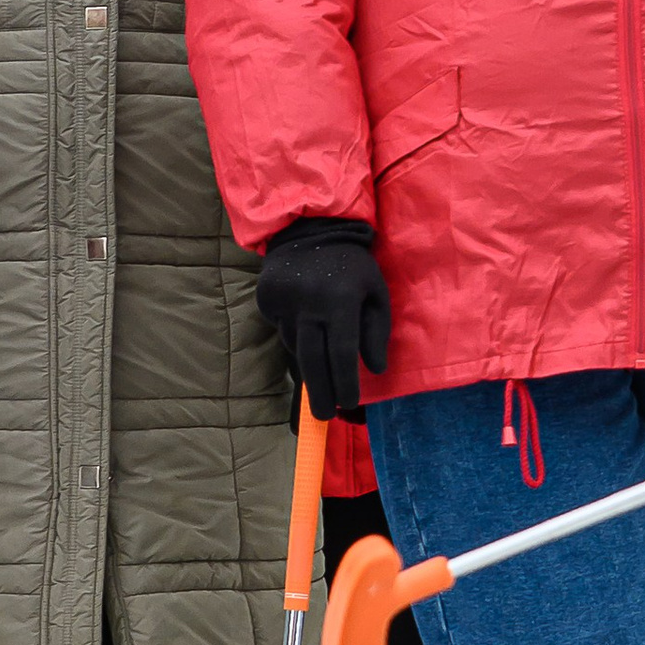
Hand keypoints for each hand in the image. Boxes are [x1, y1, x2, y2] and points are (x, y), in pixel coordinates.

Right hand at [254, 217, 390, 419]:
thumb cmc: (352, 265)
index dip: (346, 383)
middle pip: (314, 361)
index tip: (348, 404)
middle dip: (321, 393)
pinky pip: (283, 331)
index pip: (343, 353)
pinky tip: (305, 329)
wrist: (310, 228)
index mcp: (341, 301)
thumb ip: (377, 330)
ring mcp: (284, 303)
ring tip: (321, 373)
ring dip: (309, 363)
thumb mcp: (376, 291)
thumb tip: (374, 369)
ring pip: (296, 347)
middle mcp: (310, 304)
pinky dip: (295, 338)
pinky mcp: (267, 302)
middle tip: (325, 416)